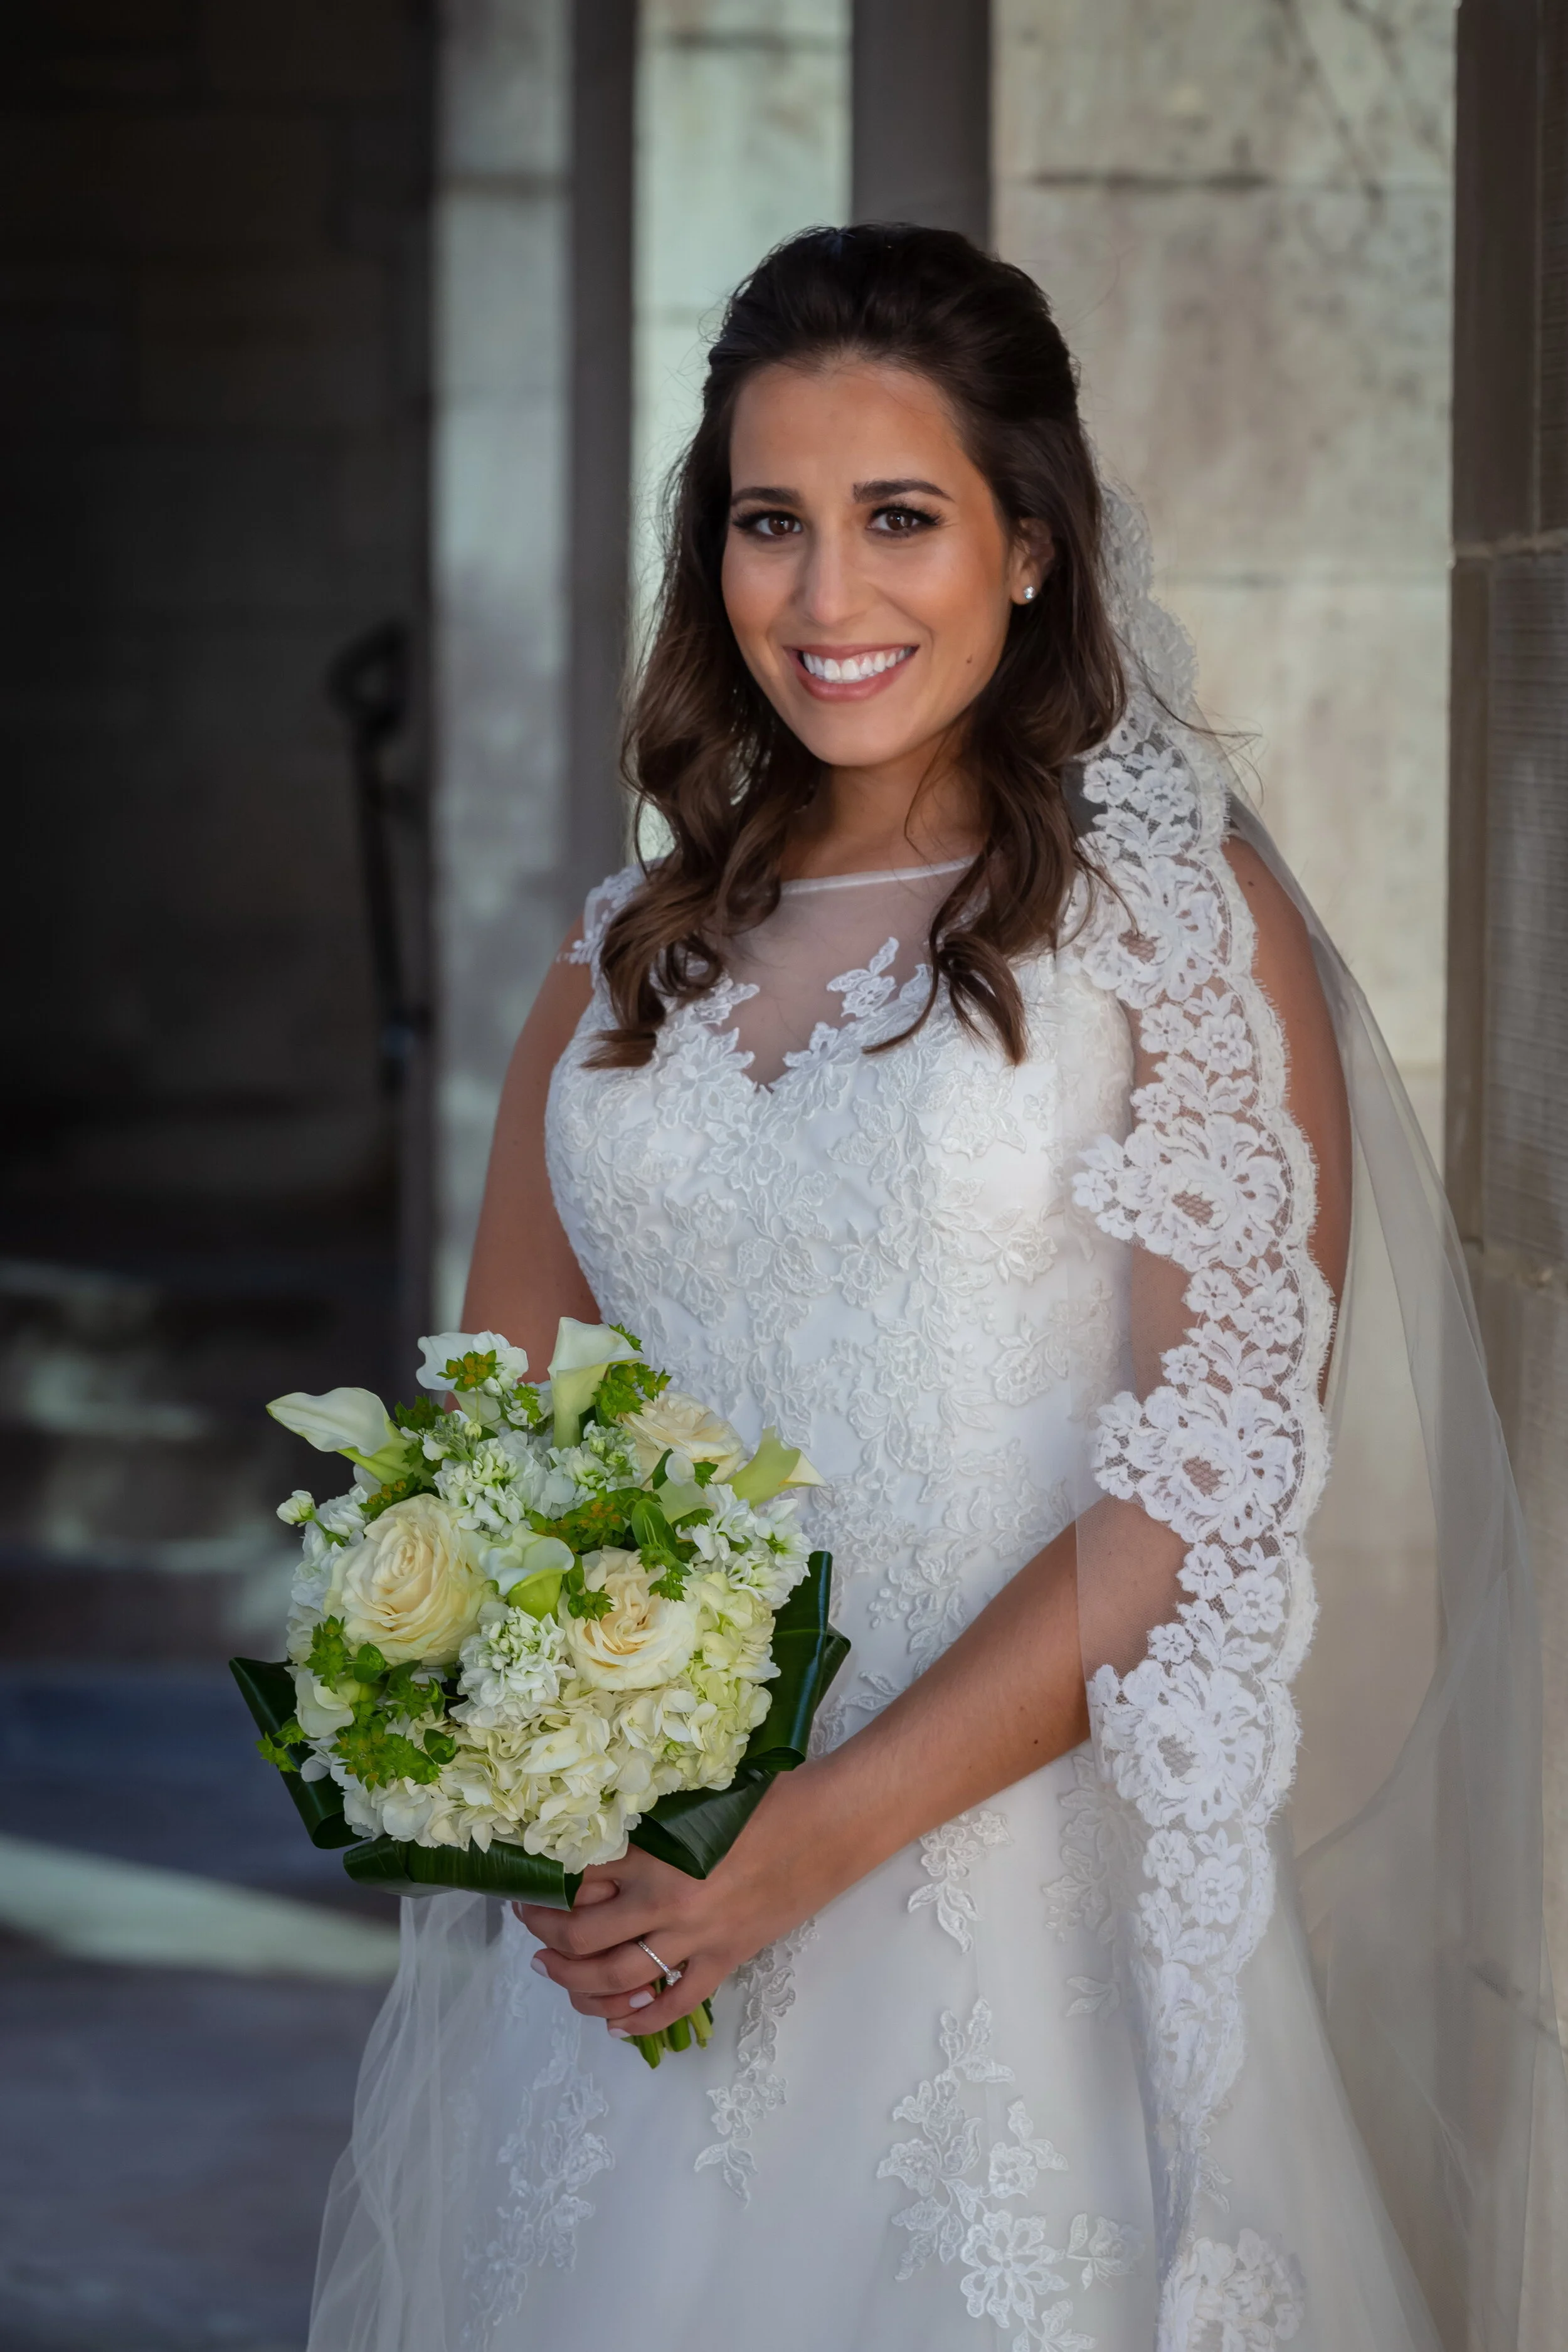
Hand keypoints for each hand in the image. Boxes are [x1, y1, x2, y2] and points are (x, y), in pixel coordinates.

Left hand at [513, 1761, 851, 2040]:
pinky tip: (616, 2024)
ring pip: (617, 1979)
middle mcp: (665, 1902)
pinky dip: (640, 2022)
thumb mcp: (694, 1801)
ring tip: (555, 1972)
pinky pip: (673, 2005)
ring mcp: (695, 1939)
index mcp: (654, 1854)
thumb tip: (602, 1843)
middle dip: (546, 1936)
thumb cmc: (766, 1799)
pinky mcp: (724, 1961)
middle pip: (584, 1937)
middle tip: (531, 1928)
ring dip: (577, 1982)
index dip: (547, 1884)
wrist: (829, 1827)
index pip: (579, 1879)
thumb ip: (648, 1826)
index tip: (531, 1882)